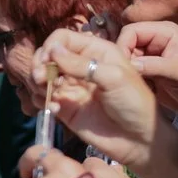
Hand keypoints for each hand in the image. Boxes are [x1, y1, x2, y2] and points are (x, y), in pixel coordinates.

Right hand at [34, 30, 156, 166]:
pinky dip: (43, 101)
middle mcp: (81, 66)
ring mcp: (72, 87)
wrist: (139, 139)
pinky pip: (44, 99)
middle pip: (47, 55)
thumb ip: (82, 64)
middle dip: (39, 65)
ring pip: (42, 76)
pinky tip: (54, 109)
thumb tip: (51, 51)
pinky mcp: (66, 107)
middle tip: (40, 79)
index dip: (50, 47)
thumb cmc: (135, 103)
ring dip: (38, 84)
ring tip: (45, 94)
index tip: (46, 63)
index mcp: (96, 52)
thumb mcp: (114, 78)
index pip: (62, 38)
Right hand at [119, 20, 177, 114]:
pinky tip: (138, 86)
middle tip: (125, 75)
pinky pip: (128, 68)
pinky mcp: (144, 67)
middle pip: (125, 42)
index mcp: (164, 32)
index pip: (132, 31)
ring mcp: (148, 54)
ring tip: (134, 82)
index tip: (122, 64)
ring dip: (126, 69)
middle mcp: (153, 39)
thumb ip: (154, 66)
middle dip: (123, 58)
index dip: (123, 44)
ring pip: (124, 56)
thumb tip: (130, 65)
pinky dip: (128, 77)